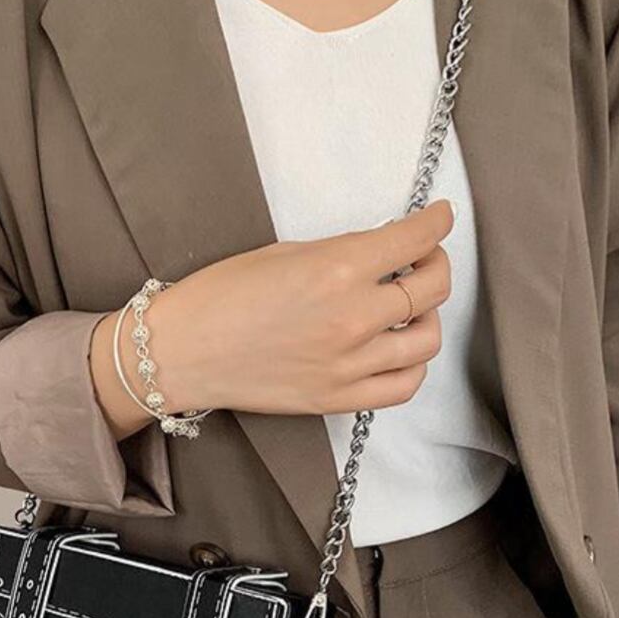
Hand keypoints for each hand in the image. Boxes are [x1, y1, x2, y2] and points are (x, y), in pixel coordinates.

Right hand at [91, 200, 454, 438]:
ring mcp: (348, 365)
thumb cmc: (218, 297)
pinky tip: (398, 350)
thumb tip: (381, 255)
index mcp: (338, 269)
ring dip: (426, 316)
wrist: (179, 353)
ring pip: (427, 339)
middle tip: (422, 259)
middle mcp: (353, 317)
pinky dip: (412, 365)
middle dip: (435, 264)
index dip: (437, 223)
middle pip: (432, 288)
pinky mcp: (337, 399)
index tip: (439, 218)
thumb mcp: (283, 254)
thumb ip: (341, 254)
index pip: (416, 239)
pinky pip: (403, 385)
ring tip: (407, 309)